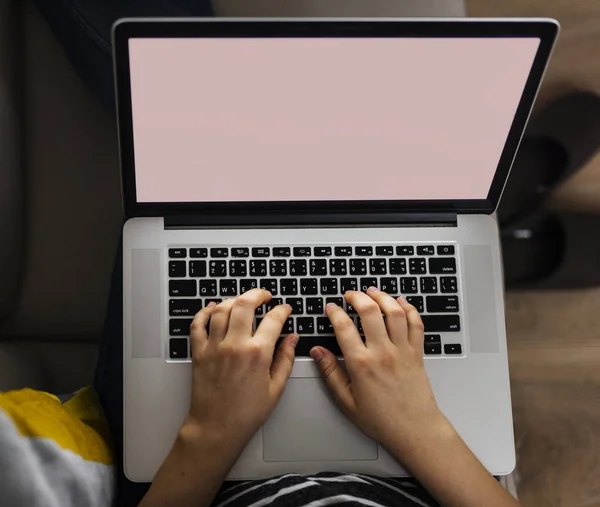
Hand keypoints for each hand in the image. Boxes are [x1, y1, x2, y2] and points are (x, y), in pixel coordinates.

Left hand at [184, 289, 297, 452]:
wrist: (216, 428)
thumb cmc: (246, 413)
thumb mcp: (276, 388)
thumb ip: (286, 358)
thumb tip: (292, 338)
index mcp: (257, 353)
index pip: (273, 319)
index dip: (282, 310)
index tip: (285, 309)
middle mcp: (235, 345)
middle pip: (245, 304)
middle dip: (257, 294)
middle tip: (264, 296)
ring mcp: (214, 346)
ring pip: (221, 309)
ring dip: (234, 300)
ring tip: (243, 302)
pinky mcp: (199, 352)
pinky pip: (198, 324)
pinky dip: (205, 312)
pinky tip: (213, 308)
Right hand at [310, 288, 442, 454]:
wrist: (415, 430)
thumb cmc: (382, 420)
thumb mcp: (346, 400)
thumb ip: (330, 373)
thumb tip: (317, 352)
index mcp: (361, 365)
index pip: (344, 327)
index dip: (335, 312)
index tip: (331, 308)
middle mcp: (382, 353)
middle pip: (370, 311)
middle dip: (357, 297)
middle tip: (350, 294)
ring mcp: (402, 350)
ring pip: (394, 312)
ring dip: (382, 297)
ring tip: (372, 292)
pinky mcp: (417, 352)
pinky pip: (415, 323)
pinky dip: (409, 308)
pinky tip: (400, 303)